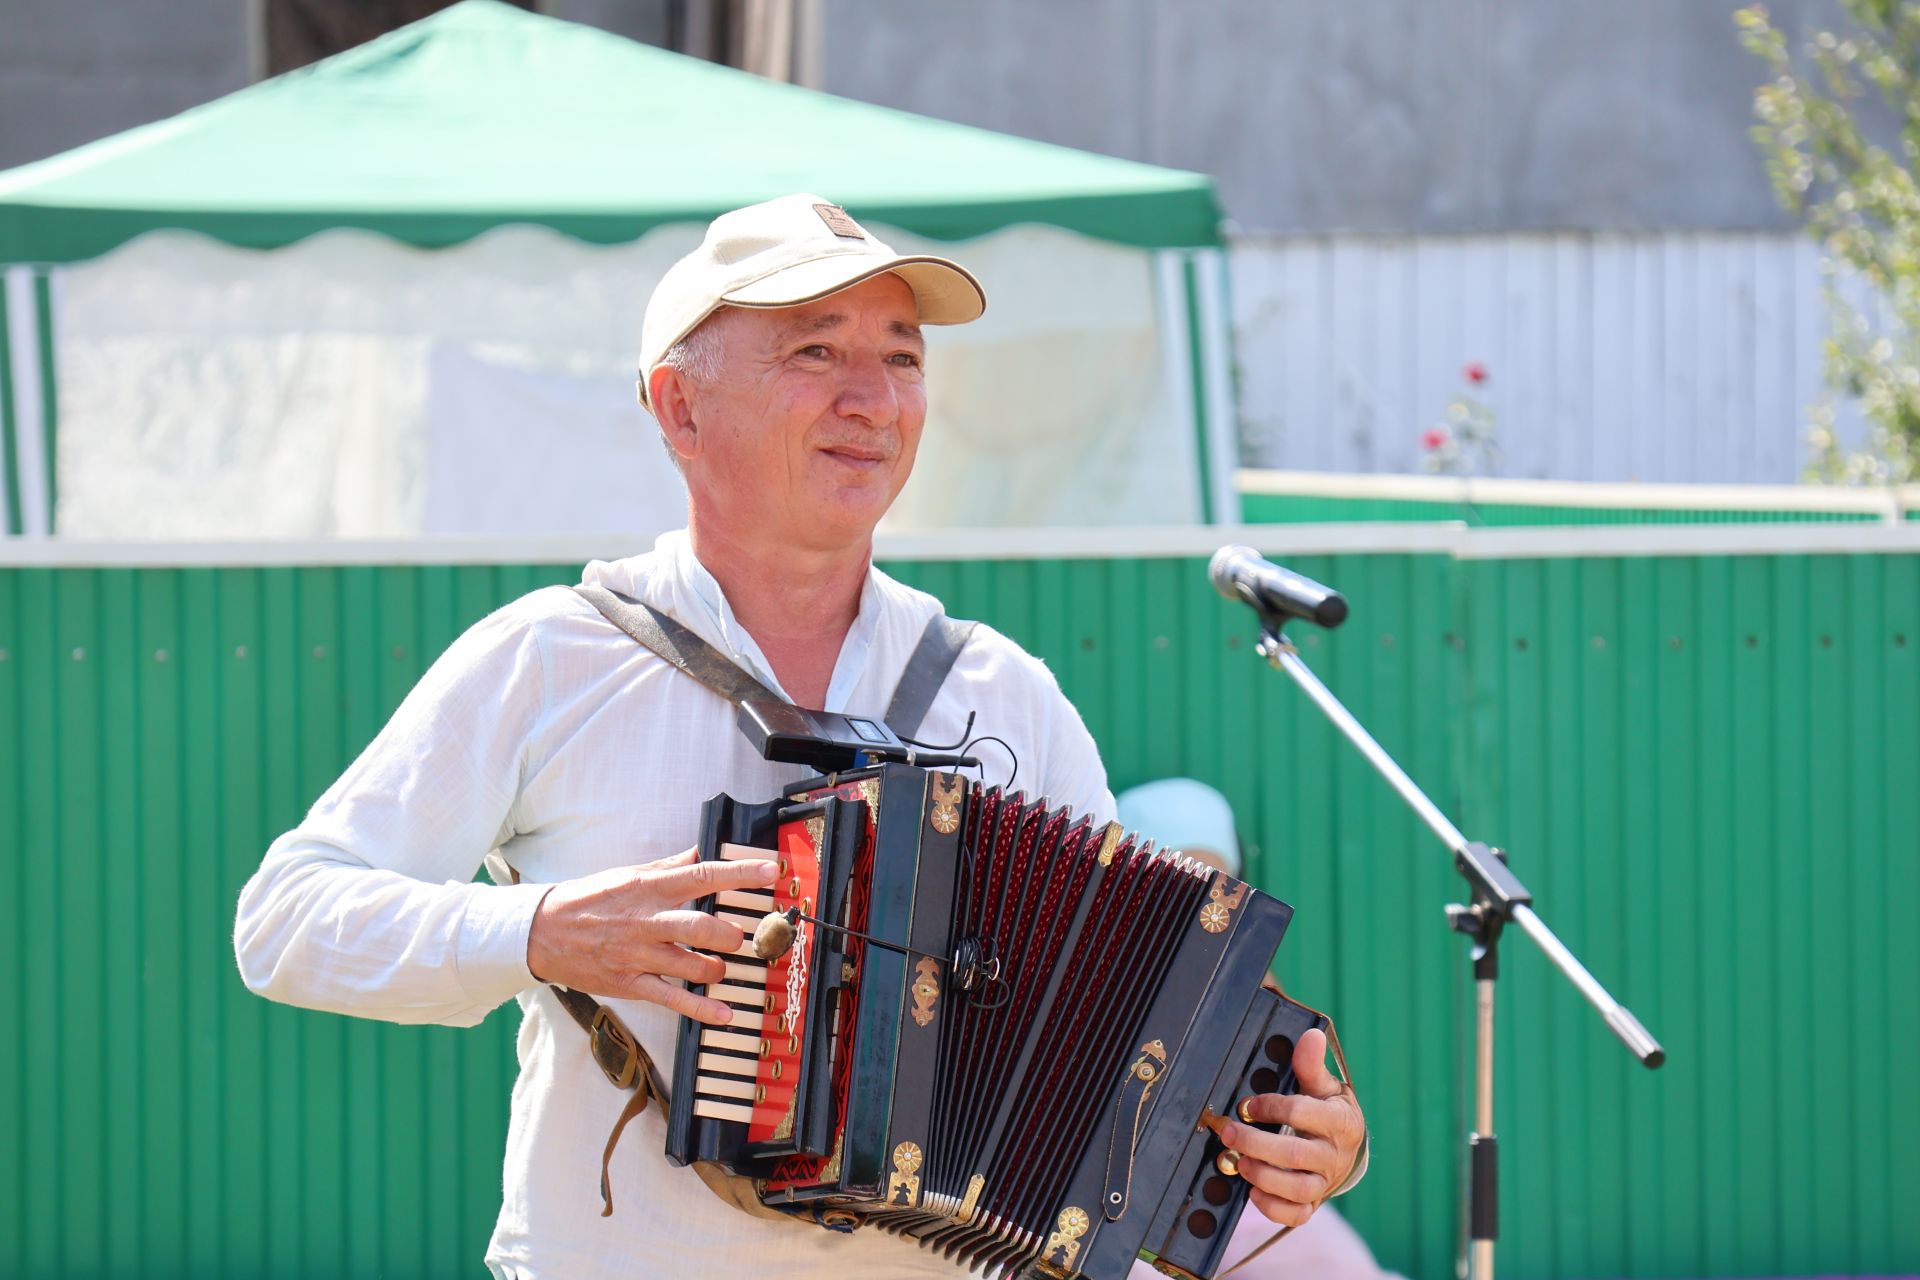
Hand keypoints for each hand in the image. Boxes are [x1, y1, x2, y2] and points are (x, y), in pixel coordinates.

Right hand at [526, 847, 775, 1024]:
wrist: (541, 932)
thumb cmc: (588, 900)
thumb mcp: (627, 874)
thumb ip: (668, 867)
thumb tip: (700, 852)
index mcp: (648, 888)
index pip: (702, 875)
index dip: (739, 873)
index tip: (770, 872)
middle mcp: (646, 920)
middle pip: (701, 926)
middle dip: (731, 933)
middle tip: (745, 935)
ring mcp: (638, 954)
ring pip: (691, 964)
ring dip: (717, 968)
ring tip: (723, 966)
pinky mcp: (629, 983)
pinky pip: (671, 998)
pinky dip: (701, 1008)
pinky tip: (724, 1014)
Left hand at [1221, 1027, 1365, 1227]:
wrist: (1348, 1148)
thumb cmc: (1329, 1111)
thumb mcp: (1326, 1086)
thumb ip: (1312, 1065)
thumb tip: (1311, 1035)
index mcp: (1339, 1121)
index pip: (1301, 1112)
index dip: (1270, 1107)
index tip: (1249, 1104)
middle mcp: (1334, 1154)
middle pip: (1293, 1154)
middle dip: (1255, 1143)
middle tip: (1227, 1132)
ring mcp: (1325, 1182)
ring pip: (1296, 1188)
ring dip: (1262, 1175)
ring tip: (1237, 1162)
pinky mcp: (1315, 1202)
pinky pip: (1297, 1214)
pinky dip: (1273, 1207)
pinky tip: (1253, 1191)